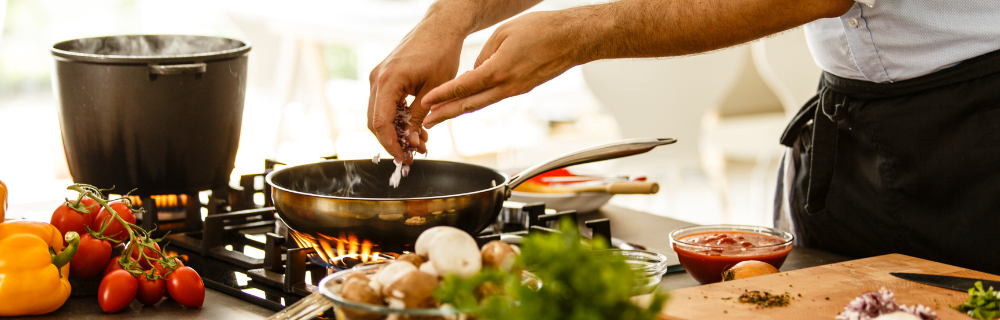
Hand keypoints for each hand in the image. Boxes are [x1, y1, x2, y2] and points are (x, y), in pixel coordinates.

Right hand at [368, 20, 463, 163]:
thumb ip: (419, 117)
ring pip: (379, 114)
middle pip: (375, 122)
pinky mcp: (384, 77)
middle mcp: (377, 78)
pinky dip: (397, 119)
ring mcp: (378, 77)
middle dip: (392, 142)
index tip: (405, 158)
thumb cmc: (441, 52)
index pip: (380, 123)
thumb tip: (412, 142)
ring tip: (419, 143)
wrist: (440, 28)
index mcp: (388, 80)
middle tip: (412, 155)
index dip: (391, 145)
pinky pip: (385, 104)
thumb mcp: (434, 90)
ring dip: (396, 132)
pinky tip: (414, 128)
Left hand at [421, 9, 596, 127]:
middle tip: (427, 122)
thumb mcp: (504, 33)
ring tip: (441, 116)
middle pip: (469, 104)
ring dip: (460, 111)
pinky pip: (494, 98)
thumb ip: (484, 54)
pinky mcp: (522, 89)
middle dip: (446, 114)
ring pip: (482, 104)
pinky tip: (467, 102)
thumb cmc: (542, 30)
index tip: (426, 102)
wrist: (572, 39)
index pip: (464, 86)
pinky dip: (477, 101)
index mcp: (499, 70)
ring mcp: (515, 90)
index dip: (443, 95)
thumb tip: (474, 71)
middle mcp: (507, 86)